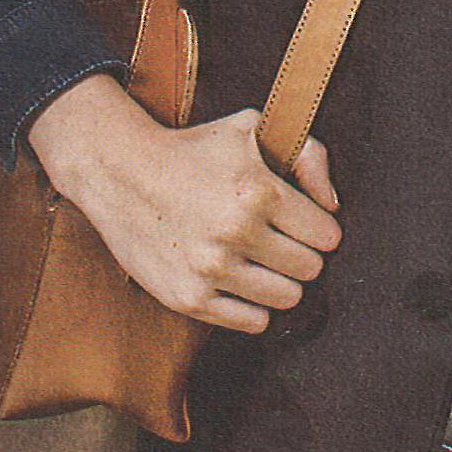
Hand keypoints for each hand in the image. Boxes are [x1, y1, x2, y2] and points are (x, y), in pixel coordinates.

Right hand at [24, 74, 341, 332]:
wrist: (119, 171)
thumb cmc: (192, 150)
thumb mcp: (252, 129)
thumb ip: (308, 155)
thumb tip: (331, 206)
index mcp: (258, 192)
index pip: (326, 236)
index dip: (318, 228)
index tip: (302, 223)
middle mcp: (235, 232)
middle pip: (310, 269)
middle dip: (301, 255)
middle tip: (278, 241)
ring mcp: (210, 269)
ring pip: (287, 298)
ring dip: (279, 281)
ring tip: (259, 261)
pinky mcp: (188, 297)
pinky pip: (253, 322)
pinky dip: (252, 306)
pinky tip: (239, 282)